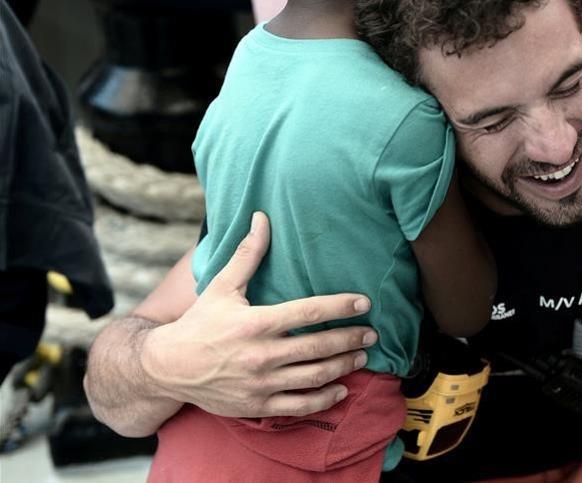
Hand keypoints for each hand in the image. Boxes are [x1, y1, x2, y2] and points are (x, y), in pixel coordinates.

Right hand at [141, 212, 377, 417]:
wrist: (166, 368)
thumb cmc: (199, 323)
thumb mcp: (221, 286)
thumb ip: (248, 254)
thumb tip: (262, 217)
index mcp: (255, 323)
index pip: (308, 312)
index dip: (340, 306)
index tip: (365, 302)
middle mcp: (260, 354)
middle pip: (319, 346)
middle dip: (351, 339)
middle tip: (372, 332)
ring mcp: (260, 383)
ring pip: (314, 376)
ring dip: (344, 366)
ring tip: (363, 355)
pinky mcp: (257, 405)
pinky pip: (300, 406)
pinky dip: (325, 399)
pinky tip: (342, 388)